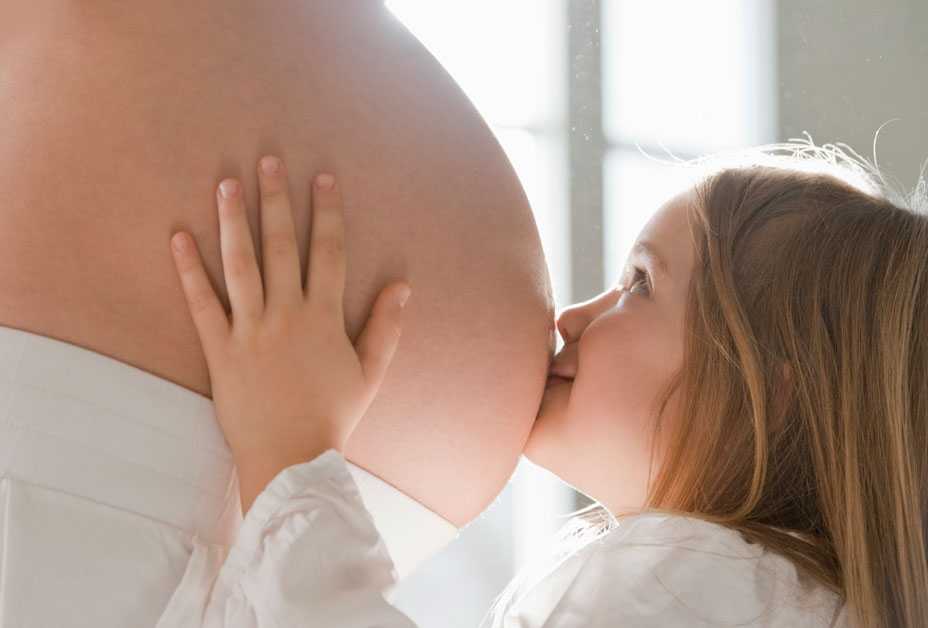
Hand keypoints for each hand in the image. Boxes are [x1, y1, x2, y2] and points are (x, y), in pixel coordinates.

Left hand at [169, 156, 410, 513]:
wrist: (291, 459)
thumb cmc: (334, 416)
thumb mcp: (371, 373)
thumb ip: (386, 327)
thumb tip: (403, 286)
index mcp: (325, 318)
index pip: (328, 253)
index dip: (327, 213)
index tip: (322, 179)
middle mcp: (287, 315)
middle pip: (282, 246)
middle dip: (276, 200)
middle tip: (267, 160)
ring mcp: (251, 331)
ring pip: (241, 265)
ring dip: (233, 222)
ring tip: (225, 184)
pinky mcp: (220, 351)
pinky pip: (201, 305)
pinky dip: (188, 271)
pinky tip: (178, 238)